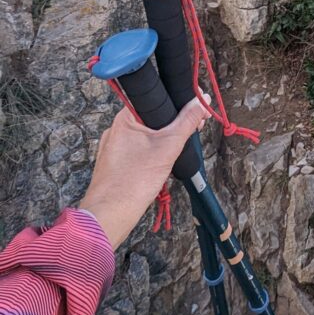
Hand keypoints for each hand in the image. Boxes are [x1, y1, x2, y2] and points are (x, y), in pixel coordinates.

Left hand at [79, 97, 208, 248]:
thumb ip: (187, 121)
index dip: (178, 102)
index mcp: (125, 118)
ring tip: (176, 152)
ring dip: (164, 141)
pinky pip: (139, 150)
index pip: (155, 98)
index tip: (196, 112)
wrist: (110, 215)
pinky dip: (152, 154)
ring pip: (147, 136)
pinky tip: (160, 165)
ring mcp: (114, 147)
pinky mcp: (115, 163)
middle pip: (153, 118)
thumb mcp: (168, 146)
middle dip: (174, 125)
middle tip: (193, 132)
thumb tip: (203, 100)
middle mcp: (116, 129)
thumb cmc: (134, 180)